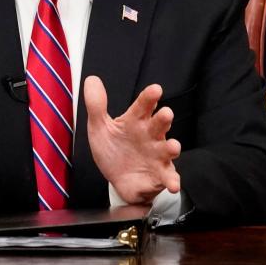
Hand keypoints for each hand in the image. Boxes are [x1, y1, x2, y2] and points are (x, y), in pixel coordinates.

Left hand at [83, 76, 181, 204]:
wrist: (117, 179)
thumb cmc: (113, 149)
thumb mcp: (99, 127)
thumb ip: (96, 105)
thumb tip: (91, 80)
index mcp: (136, 121)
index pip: (144, 105)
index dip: (149, 97)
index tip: (156, 89)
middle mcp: (151, 135)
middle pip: (159, 124)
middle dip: (164, 119)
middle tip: (166, 113)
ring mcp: (157, 155)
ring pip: (168, 149)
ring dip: (172, 147)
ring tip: (173, 147)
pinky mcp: (159, 174)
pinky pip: (169, 177)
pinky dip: (173, 180)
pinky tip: (174, 184)